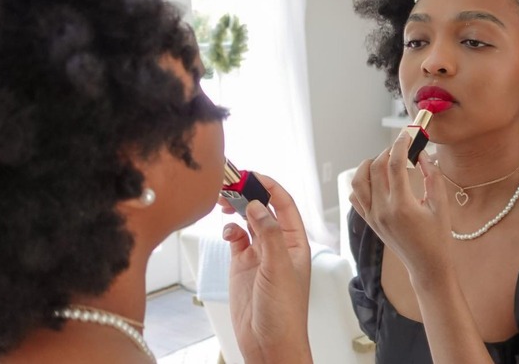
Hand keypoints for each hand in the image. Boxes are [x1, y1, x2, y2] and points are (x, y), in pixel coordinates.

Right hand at [221, 174, 312, 363]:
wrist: (269, 344)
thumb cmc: (285, 313)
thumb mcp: (278, 269)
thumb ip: (268, 235)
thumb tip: (257, 205)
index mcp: (295, 241)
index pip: (284, 203)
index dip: (269, 185)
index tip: (250, 175)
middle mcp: (278, 244)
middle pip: (263, 207)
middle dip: (248, 193)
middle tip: (229, 184)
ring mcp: (260, 254)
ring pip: (248, 220)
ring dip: (236, 208)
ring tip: (223, 202)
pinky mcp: (243, 265)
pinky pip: (236, 238)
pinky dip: (229, 230)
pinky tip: (226, 231)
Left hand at [349, 132, 451, 279]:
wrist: (426, 266)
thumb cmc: (438, 237)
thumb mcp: (441, 205)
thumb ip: (432, 176)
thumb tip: (422, 154)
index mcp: (402, 205)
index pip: (395, 165)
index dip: (401, 144)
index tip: (408, 133)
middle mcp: (382, 210)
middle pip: (376, 168)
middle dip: (388, 152)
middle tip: (401, 146)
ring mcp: (373, 217)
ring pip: (359, 180)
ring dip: (369, 165)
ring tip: (384, 160)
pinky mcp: (369, 222)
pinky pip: (356, 197)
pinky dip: (361, 183)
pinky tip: (374, 179)